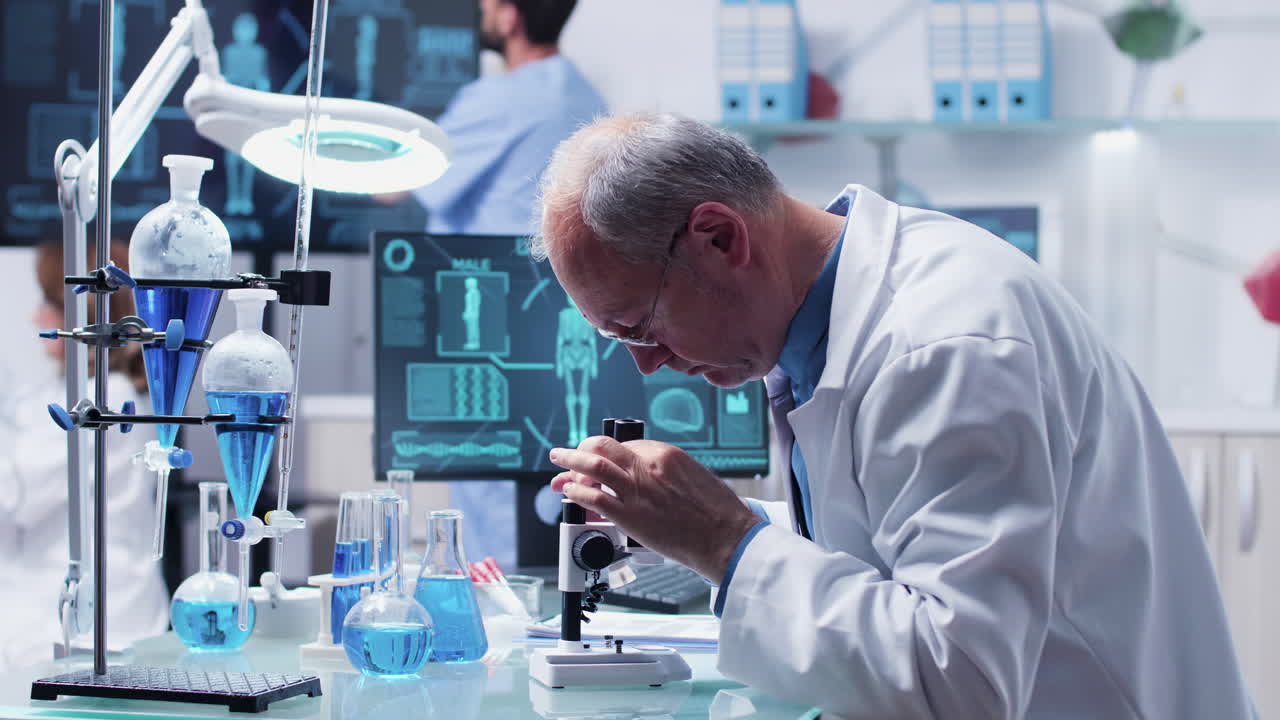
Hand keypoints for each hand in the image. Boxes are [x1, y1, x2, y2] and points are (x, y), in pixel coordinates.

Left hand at [549, 436, 760, 580]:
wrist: (726, 537)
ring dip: (569, 464)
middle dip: (579, 450)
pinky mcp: (630, 516)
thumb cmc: (716, 512)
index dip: (605, 451)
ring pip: (592, 467)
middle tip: (566, 456)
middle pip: (602, 447)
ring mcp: (637, 490)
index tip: (597, 458)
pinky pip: (594, 498)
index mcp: (665, 453)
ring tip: (558, 466)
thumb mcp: (692, 476)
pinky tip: (570, 494)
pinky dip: (577, 493)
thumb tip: (642, 475)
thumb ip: (664, 471)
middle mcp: (647, 466)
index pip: (624, 444)